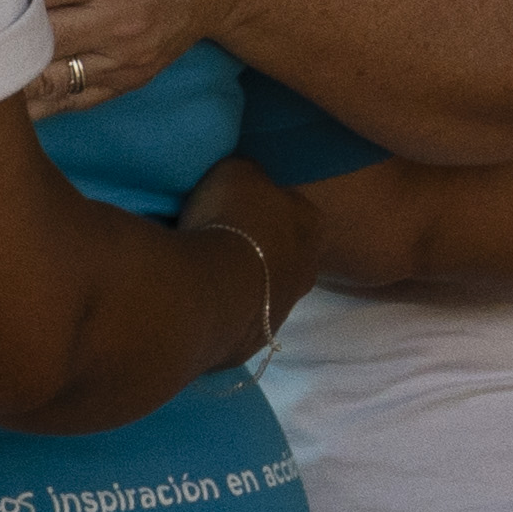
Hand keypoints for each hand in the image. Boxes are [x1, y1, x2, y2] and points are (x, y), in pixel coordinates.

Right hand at [176, 153, 313, 346]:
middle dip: (258, 243)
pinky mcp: (255, 340)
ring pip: (264, 285)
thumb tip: (247, 180)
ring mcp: (283, 310)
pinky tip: (199, 295)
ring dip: (241, 277)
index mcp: (313, 225)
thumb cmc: (233, 222)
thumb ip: (249, 175)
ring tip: (204, 267)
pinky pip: (239, 313)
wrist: (212, 293)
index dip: (265, 202)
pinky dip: (224, 304)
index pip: (293, 207)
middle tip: (221, 233)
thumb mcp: (237, 171)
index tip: (236, 201)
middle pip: (283, 250)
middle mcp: (309, 270)